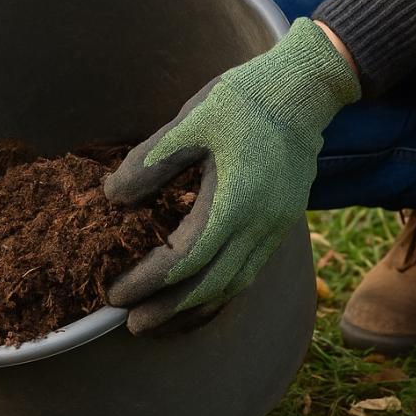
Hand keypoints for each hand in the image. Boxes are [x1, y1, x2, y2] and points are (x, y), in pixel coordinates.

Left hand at [104, 18, 360, 333]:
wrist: (304, 89)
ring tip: (160, 321)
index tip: (116, 293)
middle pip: (211, 285)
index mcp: (234, 202)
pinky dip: (220, 292)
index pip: (185, 260)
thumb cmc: (242, 101)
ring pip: (234, 285)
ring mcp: (276, 228)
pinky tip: (198, 296)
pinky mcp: (281, 223)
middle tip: (132, 326)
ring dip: (195, 308)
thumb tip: (112, 198)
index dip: (148, 282)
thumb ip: (149, 163)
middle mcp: (260, 225)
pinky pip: (249, 271)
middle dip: (168, 310)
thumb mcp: (189, 122)